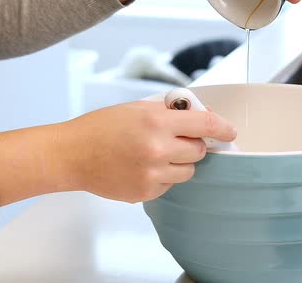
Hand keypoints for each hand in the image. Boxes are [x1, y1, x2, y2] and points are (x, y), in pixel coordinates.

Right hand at [58, 101, 236, 202]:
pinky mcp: (145, 192)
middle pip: (200, 151)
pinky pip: (169, 185)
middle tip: (173, 140)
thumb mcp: (135, 108)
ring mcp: (152, 174)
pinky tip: (140, 168)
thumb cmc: (99, 128)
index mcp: (157, 122)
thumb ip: (168, 112)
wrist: (72, 155)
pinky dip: (162, 177)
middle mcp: (158, 148)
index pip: (205, 125)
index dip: (222, 128)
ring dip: (179, 163)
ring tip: (153, 155)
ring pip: (188, 171)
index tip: (230, 131)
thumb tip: (196, 116)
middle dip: (191, 144)